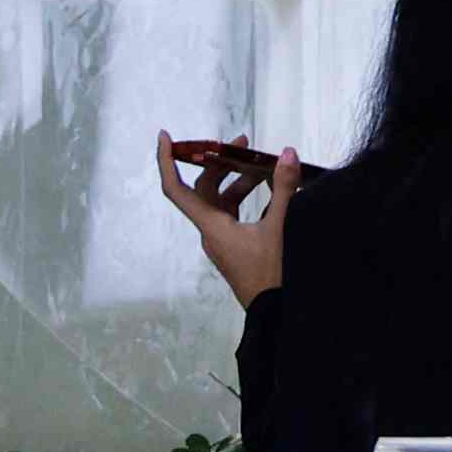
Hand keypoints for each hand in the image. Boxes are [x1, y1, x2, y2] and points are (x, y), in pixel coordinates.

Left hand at [161, 143, 297, 304]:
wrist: (277, 316)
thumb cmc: (273, 276)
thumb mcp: (280, 228)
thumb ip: (283, 188)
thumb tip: (286, 153)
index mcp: (212, 227)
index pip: (176, 189)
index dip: (166, 161)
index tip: (166, 136)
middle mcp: (211, 232)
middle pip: (204, 189)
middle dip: (221, 162)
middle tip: (244, 142)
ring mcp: (223, 241)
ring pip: (222, 201)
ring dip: (239, 180)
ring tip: (266, 166)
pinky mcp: (235, 248)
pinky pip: (233, 215)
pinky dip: (248, 198)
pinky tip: (271, 191)